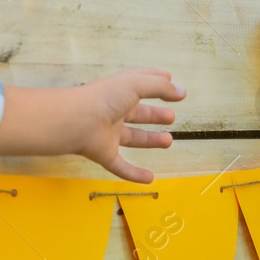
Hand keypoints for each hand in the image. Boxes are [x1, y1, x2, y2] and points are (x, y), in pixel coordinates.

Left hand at [74, 69, 184, 183]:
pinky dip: (134, 173)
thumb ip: (160, 87)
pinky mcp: (104, 154)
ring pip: (132, 138)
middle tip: (171, 117)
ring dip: (150, 140)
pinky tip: (150, 179)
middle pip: (137, 113)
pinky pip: (120, 166)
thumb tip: (182, 92)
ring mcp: (108, 134)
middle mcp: (113, 112)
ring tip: (169, 141)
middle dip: (154, 114)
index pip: (138, 84)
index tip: (170, 81)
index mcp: (119, 92)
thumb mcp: (136, 84)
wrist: (77, 121)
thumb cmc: (106, 97)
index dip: (154, 82)